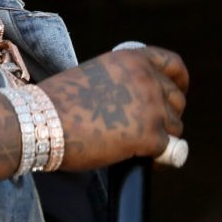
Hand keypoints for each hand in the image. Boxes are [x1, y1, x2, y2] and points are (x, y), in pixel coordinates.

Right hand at [38, 46, 188, 170]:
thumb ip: (122, 82)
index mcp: (131, 59)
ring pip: (175, 127)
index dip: (178, 81)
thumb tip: (141, 105)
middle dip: (167, 116)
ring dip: (161, 138)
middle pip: (176, 100)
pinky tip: (141, 161)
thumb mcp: (95, 76)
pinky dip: (158, 159)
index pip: (172, 64)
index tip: (177, 91)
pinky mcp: (150, 136)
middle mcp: (146, 79)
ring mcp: (152, 107)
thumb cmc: (59, 103)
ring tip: (139, 149)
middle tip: (148, 130)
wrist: (42, 122)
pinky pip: (169, 150)